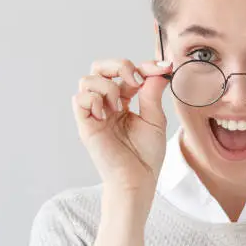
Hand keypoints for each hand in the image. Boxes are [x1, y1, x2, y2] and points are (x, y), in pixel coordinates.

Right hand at [72, 58, 171, 199]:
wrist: (138, 180)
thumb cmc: (146, 155)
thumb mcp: (155, 119)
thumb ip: (153, 93)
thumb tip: (159, 70)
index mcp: (124, 100)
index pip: (127, 72)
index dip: (145, 66)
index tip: (165, 68)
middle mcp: (106, 104)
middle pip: (100, 67)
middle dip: (119, 65)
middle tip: (135, 80)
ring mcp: (95, 113)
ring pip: (88, 79)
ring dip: (108, 86)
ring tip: (121, 106)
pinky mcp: (86, 125)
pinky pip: (80, 99)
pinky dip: (94, 99)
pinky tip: (108, 114)